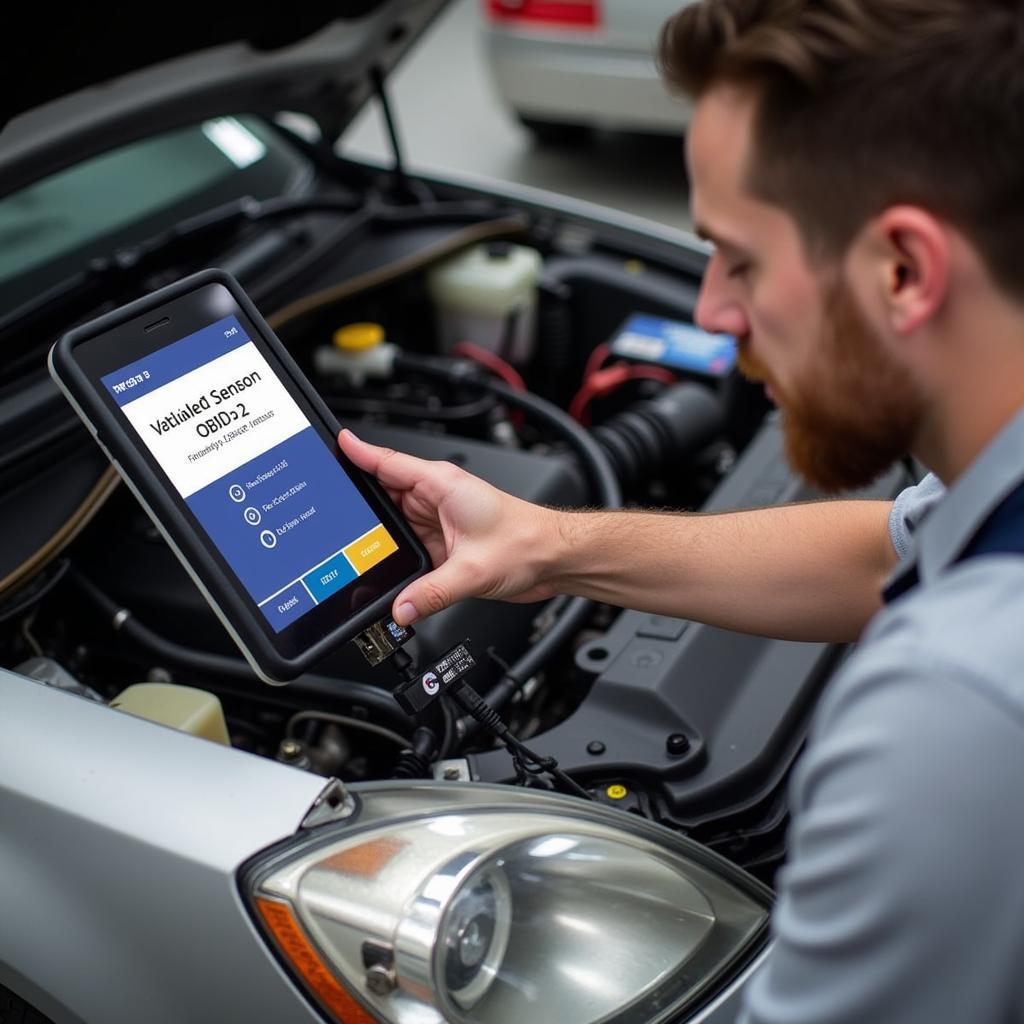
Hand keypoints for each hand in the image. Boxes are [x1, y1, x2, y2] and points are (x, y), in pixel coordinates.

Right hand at [339, 429, 561, 624]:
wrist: (555, 558)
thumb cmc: (527, 543)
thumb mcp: (474, 570)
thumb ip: (433, 593)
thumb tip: (400, 609)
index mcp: (442, 485)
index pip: (389, 463)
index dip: (359, 453)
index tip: (334, 443)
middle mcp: (437, 498)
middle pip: (383, 494)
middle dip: (358, 503)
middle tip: (327, 512)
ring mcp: (438, 520)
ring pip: (392, 522)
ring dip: (376, 533)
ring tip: (346, 545)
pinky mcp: (443, 542)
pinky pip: (407, 543)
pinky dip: (392, 552)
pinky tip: (379, 564)